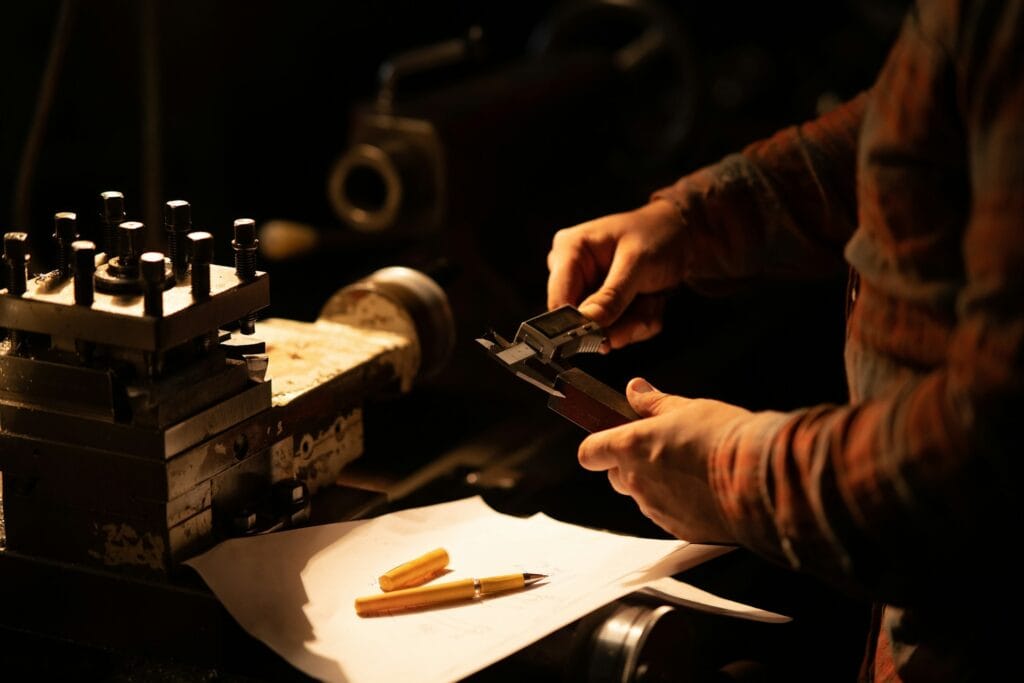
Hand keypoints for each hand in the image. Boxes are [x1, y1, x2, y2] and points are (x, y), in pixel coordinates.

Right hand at [546, 199, 686, 349]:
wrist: (681, 237)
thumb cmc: (657, 236)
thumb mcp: (637, 263)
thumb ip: (612, 296)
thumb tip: (587, 324)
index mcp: (569, 250)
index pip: (559, 301)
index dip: (579, 324)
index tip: (606, 336)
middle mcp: (572, 271)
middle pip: (582, 321)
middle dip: (620, 322)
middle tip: (647, 305)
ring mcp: (586, 290)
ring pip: (604, 330)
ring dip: (635, 322)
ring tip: (652, 299)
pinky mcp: (601, 305)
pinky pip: (617, 330)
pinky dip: (640, 321)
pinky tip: (650, 301)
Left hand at [578, 378, 749, 542]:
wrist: (759, 478)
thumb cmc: (724, 438)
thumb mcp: (688, 408)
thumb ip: (653, 403)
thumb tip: (635, 390)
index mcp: (631, 447)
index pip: (590, 452)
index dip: (597, 447)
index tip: (610, 440)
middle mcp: (636, 481)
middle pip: (615, 476)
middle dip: (630, 465)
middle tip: (662, 450)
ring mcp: (655, 508)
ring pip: (641, 496)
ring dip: (655, 484)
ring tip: (690, 469)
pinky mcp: (677, 529)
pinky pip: (666, 514)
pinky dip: (677, 504)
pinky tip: (703, 489)